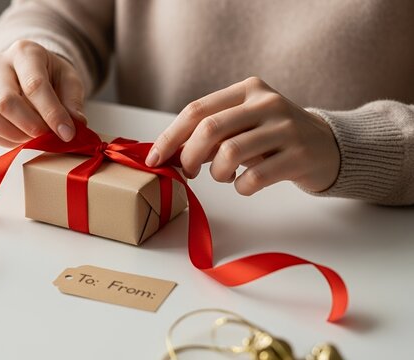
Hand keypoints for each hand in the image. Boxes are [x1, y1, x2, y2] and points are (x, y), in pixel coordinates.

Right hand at [0, 40, 86, 146]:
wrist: (33, 72)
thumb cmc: (52, 75)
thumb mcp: (69, 80)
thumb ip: (73, 102)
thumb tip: (76, 124)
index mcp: (25, 52)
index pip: (34, 85)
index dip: (52, 113)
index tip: (67, 133)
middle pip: (6, 102)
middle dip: (31, 126)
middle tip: (50, 138)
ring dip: (16, 136)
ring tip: (37, 139)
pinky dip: (7, 141)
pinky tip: (25, 139)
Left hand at [146, 77, 339, 194]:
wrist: (329, 146)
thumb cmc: (273, 137)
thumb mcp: (244, 123)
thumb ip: (212, 132)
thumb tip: (169, 153)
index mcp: (248, 90)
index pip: (196, 110)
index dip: (170, 137)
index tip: (154, 159)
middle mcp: (267, 103)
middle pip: (209, 129)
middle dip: (188, 156)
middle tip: (189, 172)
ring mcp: (286, 128)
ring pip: (229, 153)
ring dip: (216, 173)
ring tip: (224, 176)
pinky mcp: (299, 156)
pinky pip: (254, 178)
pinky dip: (240, 188)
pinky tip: (245, 184)